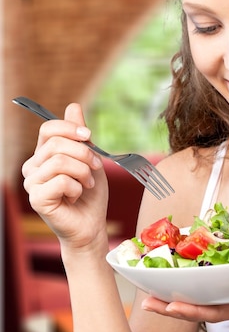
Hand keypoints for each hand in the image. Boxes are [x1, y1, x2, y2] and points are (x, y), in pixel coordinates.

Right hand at [22, 103, 108, 250]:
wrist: (91, 225)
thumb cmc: (90, 195)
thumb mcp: (90, 159)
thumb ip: (80, 136)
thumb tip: (73, 106)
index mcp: (43, 154)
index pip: (49, 129)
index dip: (71, 128)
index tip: (90, 137)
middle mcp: (32, 167)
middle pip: (57, 144)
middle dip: (84, 155)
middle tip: (95, 170)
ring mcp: (31, 183)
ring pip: (60, 161)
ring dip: (83, 173)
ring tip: (87, 185)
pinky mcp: (36, 199)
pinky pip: (60, 181)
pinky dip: (77, 188)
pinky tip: (76, 197)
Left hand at [141, 271, 228, 324]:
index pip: (216, 311)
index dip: (192, 309)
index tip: (169, 305)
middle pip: (200, 308)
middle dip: (172, 306)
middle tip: (143, 302)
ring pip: (201, 300)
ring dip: (175, 296)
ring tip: (148, 292)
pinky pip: (211, 290)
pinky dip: (191, 285)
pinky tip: (176, 277)